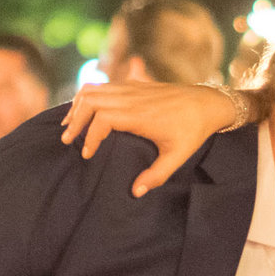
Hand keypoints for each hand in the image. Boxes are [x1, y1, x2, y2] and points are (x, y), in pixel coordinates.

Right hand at [59, 78, 244, 195]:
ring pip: (93, 89)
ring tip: (69, 125)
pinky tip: (82, 110)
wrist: (208, 102)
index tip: (88, 155)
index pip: (102, 119)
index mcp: (139, 115)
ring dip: (77, 106)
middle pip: (90, 101)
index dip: (90, 137)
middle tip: (67, 140)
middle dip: (75, 120)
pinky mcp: (133, 83)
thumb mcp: (178, 156)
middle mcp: (132, 97)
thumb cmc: (193, 130)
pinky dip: (87, 96)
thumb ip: (156, 175)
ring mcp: (131, 87)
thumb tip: (135, 192)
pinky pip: (102, 85)